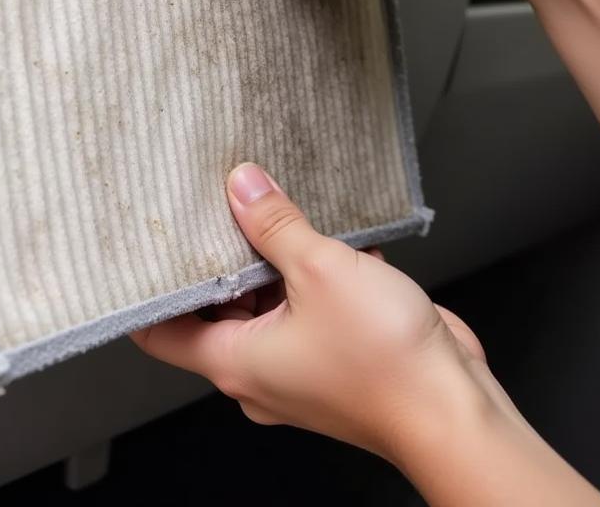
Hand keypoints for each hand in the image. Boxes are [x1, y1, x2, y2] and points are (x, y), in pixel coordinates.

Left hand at [132, 165, 599, 504]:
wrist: (456, 411)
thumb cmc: (385, 361)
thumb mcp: (320, 270)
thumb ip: (274, 225)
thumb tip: (241, 187)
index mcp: (235, 361)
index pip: (161, 332)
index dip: (147, 292)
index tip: (142, 250)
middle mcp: (259, 370)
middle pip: (216, 309)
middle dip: (218, 259)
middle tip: (211, 207)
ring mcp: (299, 366)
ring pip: (267, 304)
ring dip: (273, 261)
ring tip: (269, 208)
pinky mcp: (336, 356)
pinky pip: (309, 309)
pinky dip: (313, 276)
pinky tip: (329, 234)